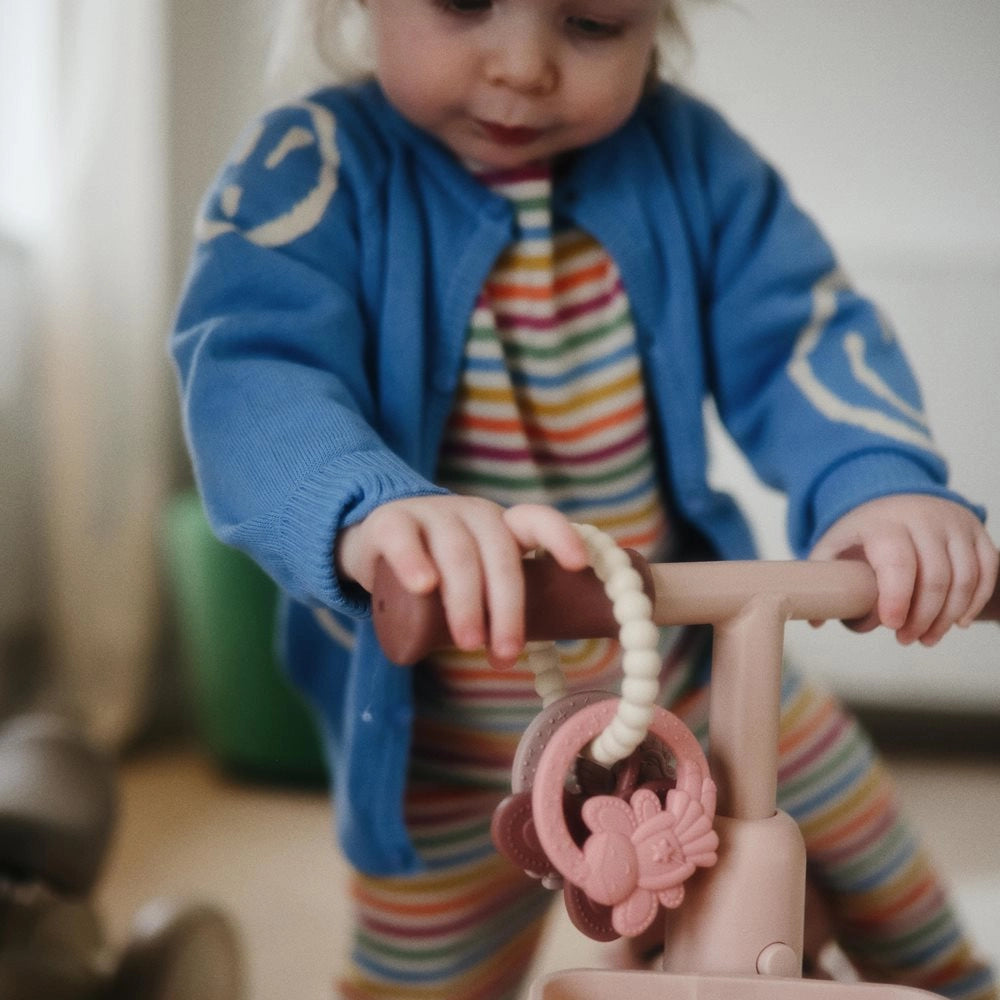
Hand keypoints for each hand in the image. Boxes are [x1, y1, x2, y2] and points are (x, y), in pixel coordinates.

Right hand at [335, 497, 588, 667]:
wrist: (374, 541)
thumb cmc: (438, 570)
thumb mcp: (474, 578)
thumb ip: (496, 601)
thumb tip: (528, 655)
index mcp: (500, 526)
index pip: (536, 521)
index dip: (559, 537)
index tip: (577, 565)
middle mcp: (472, 515)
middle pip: (499, 554)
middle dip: (507, 607)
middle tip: (505, 654)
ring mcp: (431, 514)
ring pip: (458, 553)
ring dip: (468, 601)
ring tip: (468, 643)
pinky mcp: (390, 522)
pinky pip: (404, 538)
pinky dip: (415, 562)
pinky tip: (423, 586)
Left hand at [809, 495, 998, 645]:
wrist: (891, 496)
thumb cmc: (861, 531)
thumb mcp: (833, 546)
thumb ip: (824, 580)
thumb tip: (815, 620)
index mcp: (884, 522)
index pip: (898, 561)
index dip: (897, 597)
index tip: (890, 625)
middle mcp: (923, 518)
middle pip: (936, 576)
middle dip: (923, 617)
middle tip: (906, 639)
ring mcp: (954, 523)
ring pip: (965, 577)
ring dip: (948, 616)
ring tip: (927, 638)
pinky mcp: (975, 531)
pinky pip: (988, 570)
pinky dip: (975, 600)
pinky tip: (958, 622)